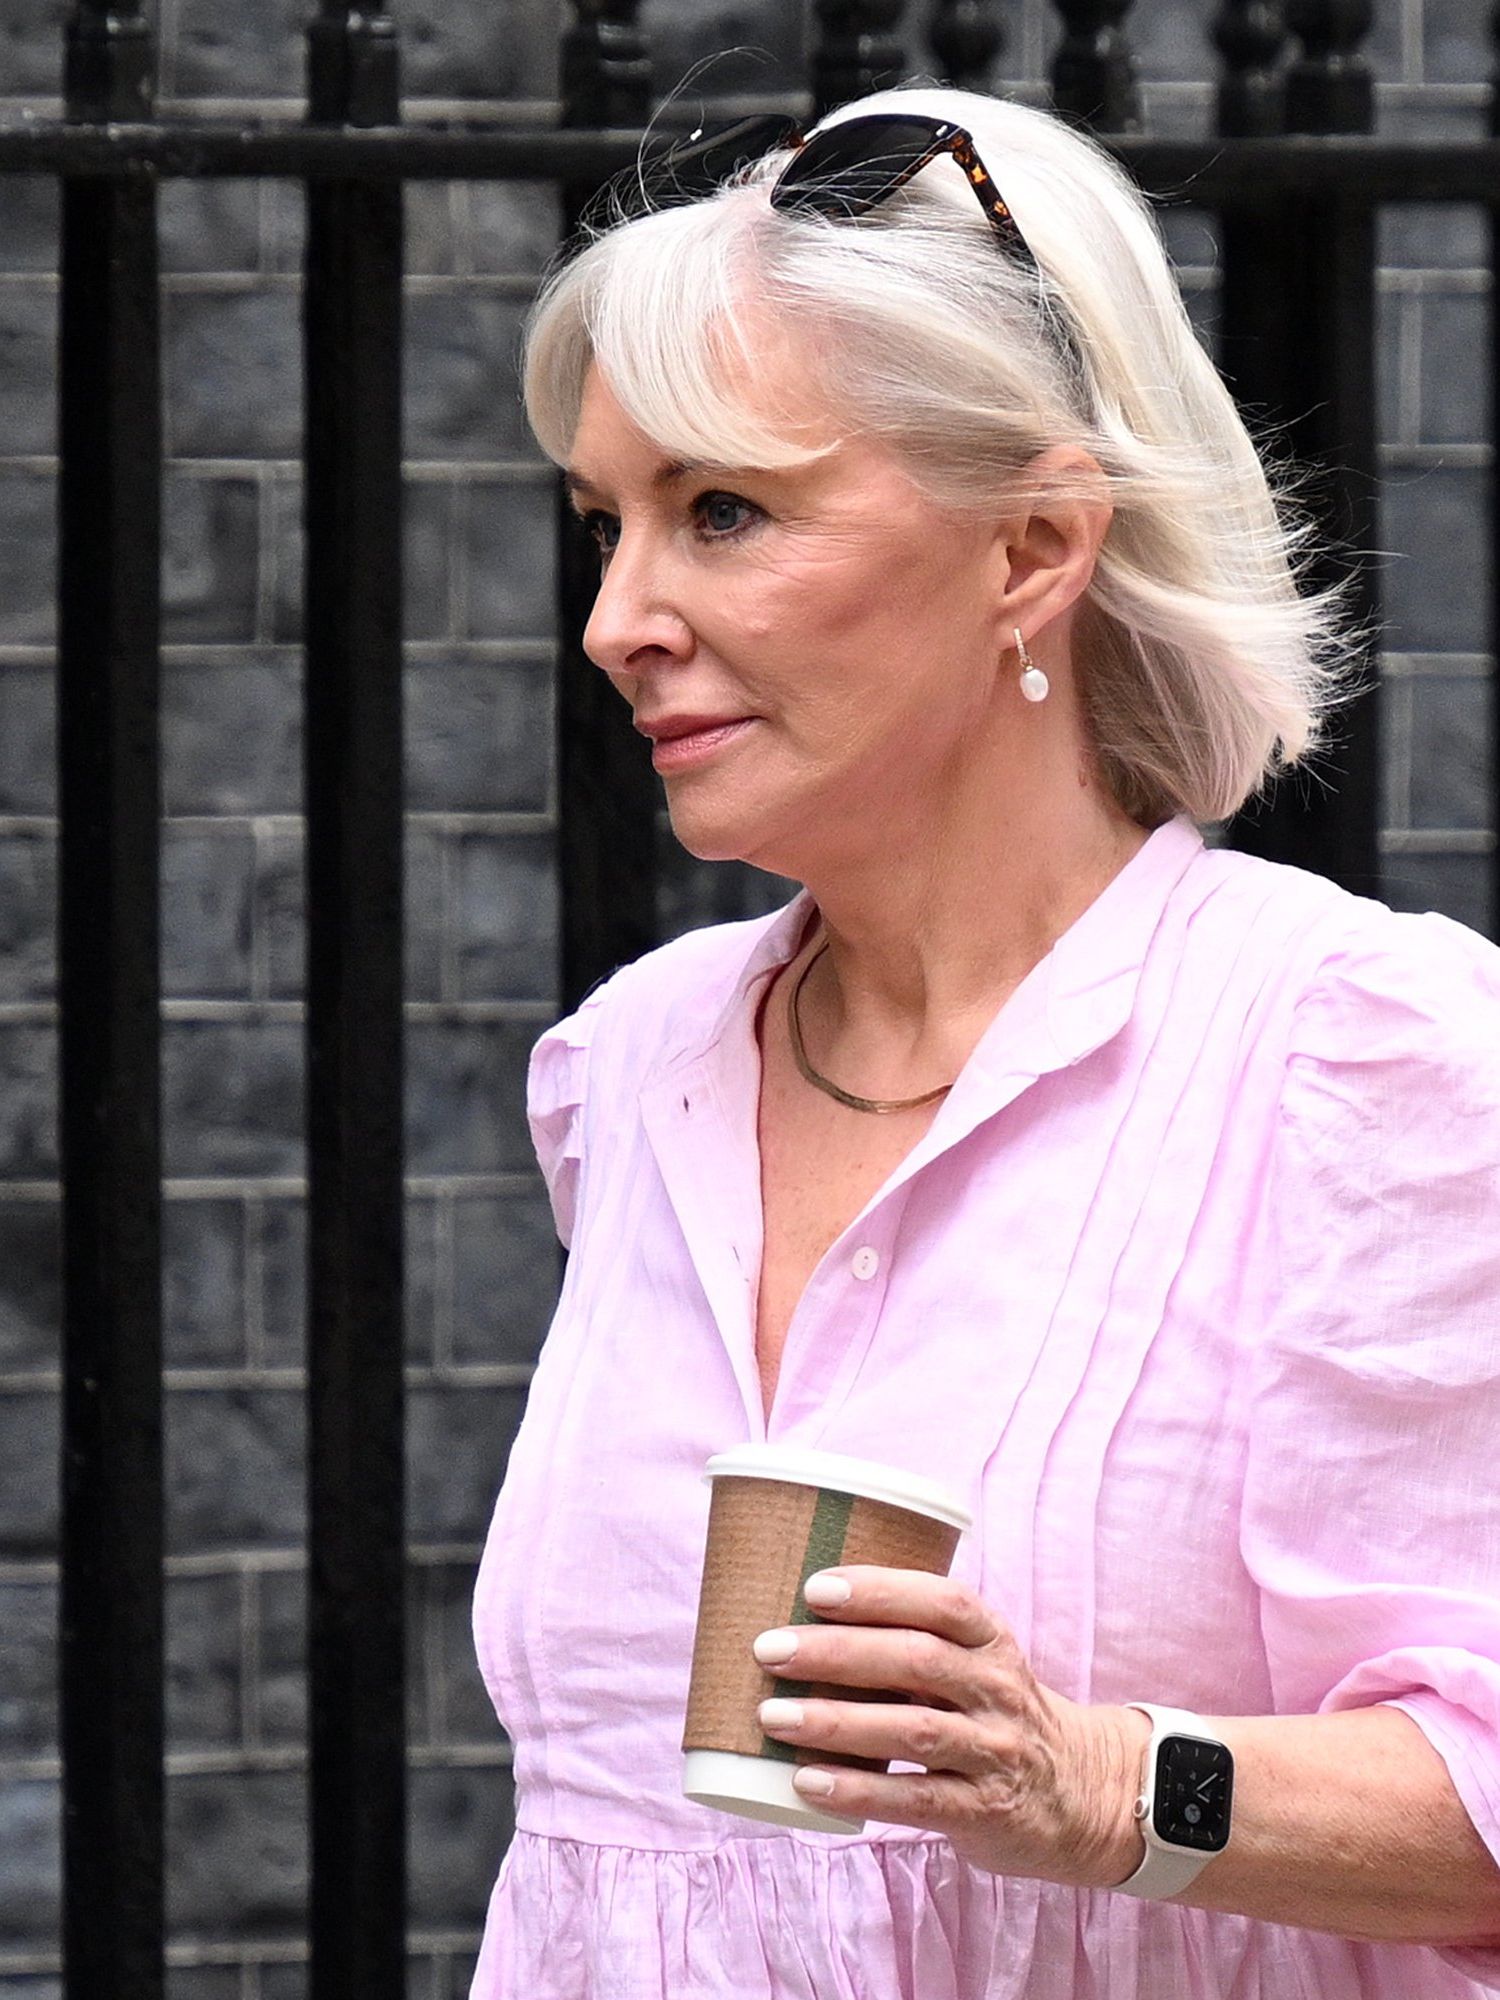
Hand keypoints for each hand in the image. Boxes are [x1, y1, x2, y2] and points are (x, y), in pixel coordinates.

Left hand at [752, 1565, 1148, 1887]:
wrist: (1080, 1793)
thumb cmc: (995, 1713)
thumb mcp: (978, 1662)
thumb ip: (914, 1638)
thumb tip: (804, 1616)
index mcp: (992, 1641)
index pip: (944, 1602)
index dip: (881, 1590)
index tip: (816, 1586)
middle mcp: (997, 1690)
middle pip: (917, 1660)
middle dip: (837, 1652)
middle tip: (770, 1649)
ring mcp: (994, 1752)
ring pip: (912, 1730)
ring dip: (835, 1721)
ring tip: (772, 1715)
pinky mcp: (985, 1811)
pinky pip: (916, 1800)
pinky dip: (858, 1791)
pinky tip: (806, 1783)